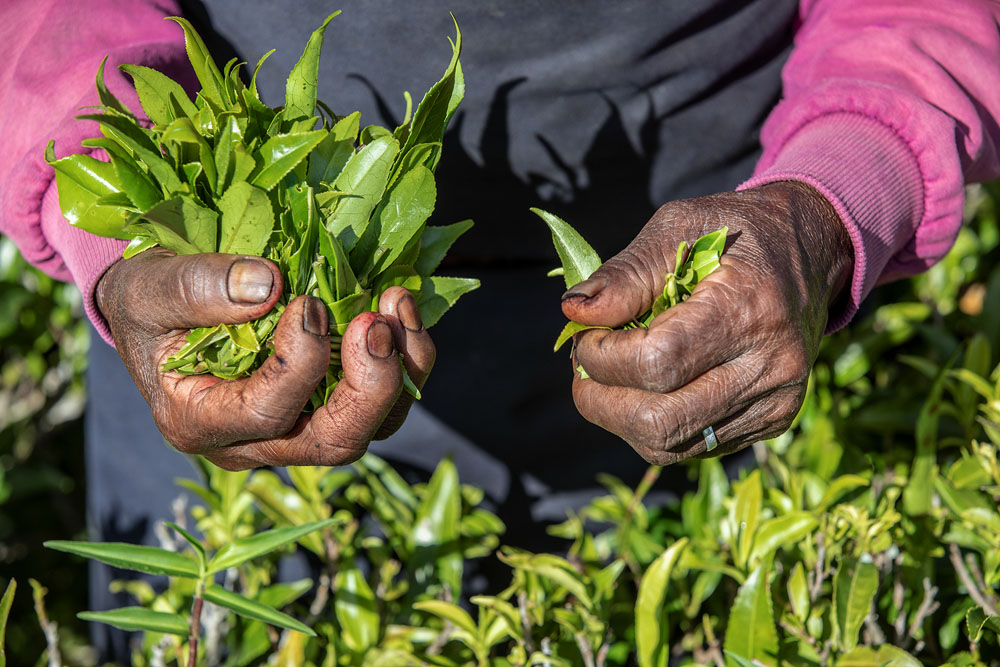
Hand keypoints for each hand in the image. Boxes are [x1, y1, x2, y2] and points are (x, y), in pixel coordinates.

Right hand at [96, 250, 433, 469]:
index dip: (301, 363)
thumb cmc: (149, 303)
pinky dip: (405, 360)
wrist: (162, 314)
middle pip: (334, 443)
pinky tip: (398, 308)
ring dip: (400, 371)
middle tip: (373, 324)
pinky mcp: (326, 408)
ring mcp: (296, 431)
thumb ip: (197, 287)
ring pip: (371, 428)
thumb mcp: (150, 287)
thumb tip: (269, 285)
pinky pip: (383, 403)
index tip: (307, 303)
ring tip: (394, 305)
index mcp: (200, 422)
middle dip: (370, 385)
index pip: (266, 414)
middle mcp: (254, 444)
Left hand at [561, 182, 852, 464]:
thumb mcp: (678, 227)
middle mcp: (769, 368)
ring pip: (669, 446)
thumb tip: (573, 312)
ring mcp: (775, 403)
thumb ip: (625, 273)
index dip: (602, 357)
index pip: (656, 363)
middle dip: (600, 399)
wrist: (811, 252)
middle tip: (584, 363)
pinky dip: (652, 424)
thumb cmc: (735, 233)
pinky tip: (646, 387)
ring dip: (619, 417)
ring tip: (609, 375)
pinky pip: (691, 447)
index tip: (585, 333)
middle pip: (659, 421)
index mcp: (748, 310)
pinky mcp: (772, 423)